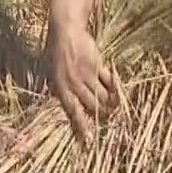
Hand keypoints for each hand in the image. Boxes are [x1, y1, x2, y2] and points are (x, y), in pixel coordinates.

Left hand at [46, 24, 118, 141]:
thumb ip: (66, 92)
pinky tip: (116, 90)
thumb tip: (77, 113)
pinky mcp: (97, 64)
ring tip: (114, 105)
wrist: (65, 32)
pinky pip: (109, 81)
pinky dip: (114, 87)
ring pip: (103, 96)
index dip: (82, 126)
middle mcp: (73, 83)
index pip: (73, 112)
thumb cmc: (59, 56)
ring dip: (110, 102)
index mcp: (61, 88)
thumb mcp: (56, 76)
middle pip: (93, 106)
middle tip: (109, 116)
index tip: (90, 139)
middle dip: (102, 114)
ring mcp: (85, 74)